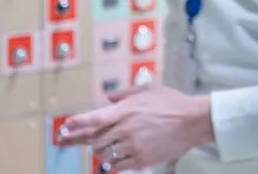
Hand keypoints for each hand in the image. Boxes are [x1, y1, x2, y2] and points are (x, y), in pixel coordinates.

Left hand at [57, 85, 213, 170]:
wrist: (192, 121)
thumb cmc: (171, 103)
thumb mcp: (146, 91)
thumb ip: (123, 95)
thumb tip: (107, 99)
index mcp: (125, 111)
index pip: (94, 118)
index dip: (77, 123)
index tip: (65, 126)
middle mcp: (125, 129)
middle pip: (95, 139)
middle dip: (82, 140)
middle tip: (70, 141)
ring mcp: (133, 146)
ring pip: (104, 154)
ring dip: (99, 151)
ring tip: (98, 148)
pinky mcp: (141, 160)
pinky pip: (118, 166)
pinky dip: (113, 163)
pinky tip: (114, 159)